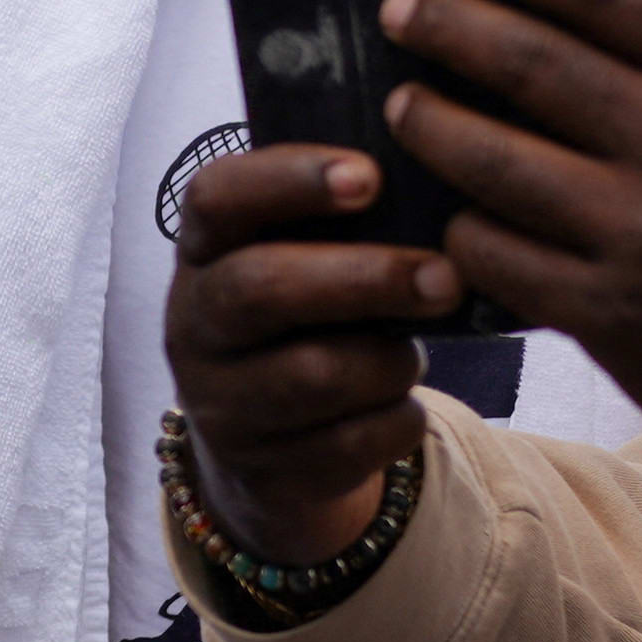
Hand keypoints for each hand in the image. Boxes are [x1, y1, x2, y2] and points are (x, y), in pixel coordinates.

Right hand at [164, 145, 459, 565]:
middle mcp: (194, 324)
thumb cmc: (306, 312)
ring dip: (390, 360)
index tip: (370, 176)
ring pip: (315, 375)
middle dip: (366, 278)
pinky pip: (349, 445)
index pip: (217, 196)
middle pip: (263, 289)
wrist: (270, 437)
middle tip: (446, 276)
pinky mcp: (264, 471)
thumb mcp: (298, 255)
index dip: (290, 179)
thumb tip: (433, 170)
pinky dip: (396, 421)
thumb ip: (340, 217)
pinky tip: (401, 404)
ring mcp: (221, 405)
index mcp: (202, 250)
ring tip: (416, 348)